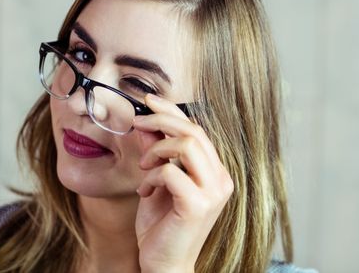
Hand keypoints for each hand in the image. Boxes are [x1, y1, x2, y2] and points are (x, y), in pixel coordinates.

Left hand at [133, 94, 233, 272]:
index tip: (149, 101)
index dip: (172, 111)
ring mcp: (212, 193)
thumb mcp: (155, 181)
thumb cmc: (161, 226)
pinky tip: (145, 191)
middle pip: (193, 131)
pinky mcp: (198, 205)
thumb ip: (155, 153)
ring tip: (144, 166)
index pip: (197, 130)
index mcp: (214, 172)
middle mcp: (220, 180)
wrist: (164, 265)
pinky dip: (151, 176)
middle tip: (138, 122)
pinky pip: (170, 172)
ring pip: (186, 145)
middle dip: (161, 120)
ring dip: (157, 149)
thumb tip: (146, 125)